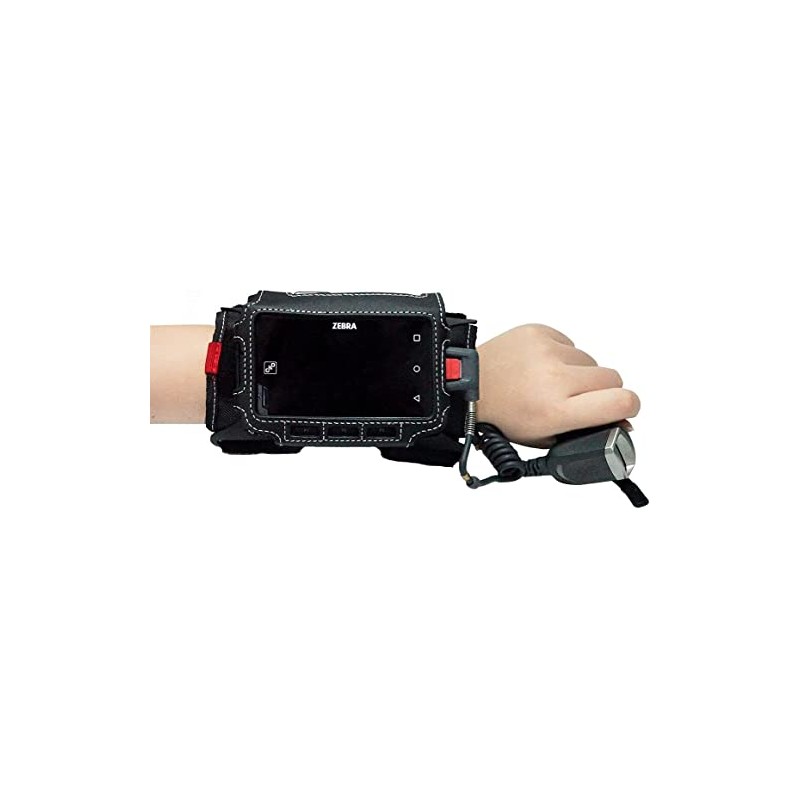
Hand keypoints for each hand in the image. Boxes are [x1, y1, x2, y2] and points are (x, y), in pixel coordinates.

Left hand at [476, 324, 639, 447]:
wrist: (467, 386)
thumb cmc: (502, 415)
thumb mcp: (543, 437)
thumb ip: (586, 431)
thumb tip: (623, 422)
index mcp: (556, 410)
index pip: (621, 402)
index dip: (630, 407)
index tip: (625, 409)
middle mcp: (554, 379)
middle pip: (612, 378)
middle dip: (603, 391)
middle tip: (580, 399)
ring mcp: (546, 352)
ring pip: (590, 360)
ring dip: (580, 373)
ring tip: (551, 383)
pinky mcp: (539, 332)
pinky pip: (570, 344)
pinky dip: (562, 355)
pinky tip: (541, 366)